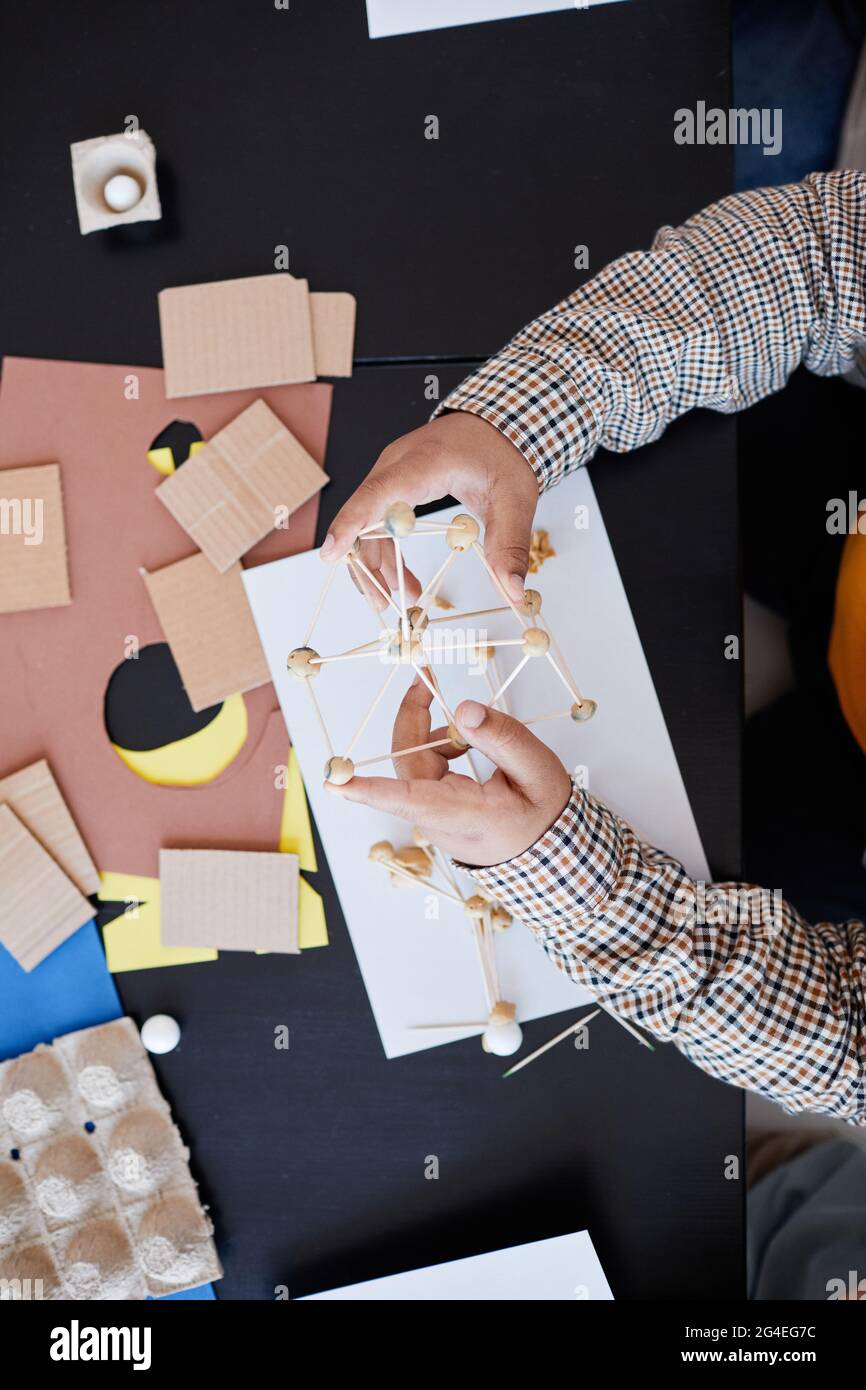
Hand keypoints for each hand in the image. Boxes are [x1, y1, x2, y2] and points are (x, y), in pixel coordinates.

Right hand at [319, 411, 538, 608]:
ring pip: (367, 524)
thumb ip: (509, 546)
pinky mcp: (394, 484)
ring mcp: (391, 474)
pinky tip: (402, 580)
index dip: (350, 525)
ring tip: (404, 599)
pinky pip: (377, 521)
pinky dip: (386, 552)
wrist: (499, 423)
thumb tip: (511, 589)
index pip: (377, 494)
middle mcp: (396, 466)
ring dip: (378, 565)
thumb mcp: (515, 501)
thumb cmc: (502, 452)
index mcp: (423, 462)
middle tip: (383, 605)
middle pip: (364, 518)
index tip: (331, 554)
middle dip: (367, 566)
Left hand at [327, 678, 572, 867]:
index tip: (335, 782)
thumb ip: (502, 738)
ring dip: (438, 734)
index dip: (370, 789)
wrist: (548, 848)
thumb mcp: (538, 771)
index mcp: (466, 816)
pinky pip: (425, 768)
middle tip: (426, 677)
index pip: (410, 801)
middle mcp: (439, 820)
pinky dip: (444, 747)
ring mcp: (432, 816)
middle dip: (415, 716)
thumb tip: (462, 709)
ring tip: (479, 730)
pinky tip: (471, 746)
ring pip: (416, 761)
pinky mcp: (432, 808)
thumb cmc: (543, 815)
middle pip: (408, 762)